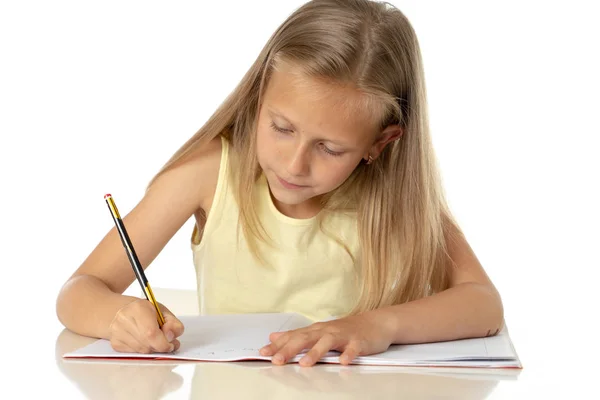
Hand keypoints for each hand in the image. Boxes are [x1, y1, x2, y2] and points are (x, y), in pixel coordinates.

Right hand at [108, 299, 184, 353]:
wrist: (119, 310)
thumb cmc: (144, 310)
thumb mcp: (163, 312)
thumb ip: (173, 324)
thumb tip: (171, 337)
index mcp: (138, 308)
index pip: (151, 334)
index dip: (164, 343)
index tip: (171, 343)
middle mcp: (124, 320)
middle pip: (147, 344)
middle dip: (160, 346)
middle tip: (166, 342)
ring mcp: (117, 333)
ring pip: (142, 351)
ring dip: (152, 348)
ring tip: (154, 339)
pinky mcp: (115, 343)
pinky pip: (135, 353)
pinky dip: (143, 349)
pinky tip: (142, 340)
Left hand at [259, 310, 394, 366]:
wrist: (376, 323)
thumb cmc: (345, 330)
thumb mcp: (318, 331)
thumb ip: (296, 335)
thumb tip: (273, 337)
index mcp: (316, 330)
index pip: (294, 337)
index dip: (278, 345)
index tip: (263, 353)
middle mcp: (327, 331)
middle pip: (306, 338)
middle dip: (290, 350)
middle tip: (277, 360)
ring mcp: (343, 335)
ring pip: (327, 342)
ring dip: (315, 352)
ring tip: (304, 364)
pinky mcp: (359, 342)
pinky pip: (354, 349)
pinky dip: (349, 354)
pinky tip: (343, 362)